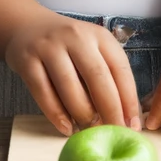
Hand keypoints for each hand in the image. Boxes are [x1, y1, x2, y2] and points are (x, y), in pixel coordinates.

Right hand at [4, 12, 141, 136]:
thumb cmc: (68, 46)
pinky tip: (67, 129)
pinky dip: (57, 115)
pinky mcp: (27, 60)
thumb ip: (107, 75)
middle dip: (109, 110)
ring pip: (70, 87)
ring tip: (90, 133)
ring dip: (83, 115)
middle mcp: (75, 37)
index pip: (120, 67)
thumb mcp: (92, 49)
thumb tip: (124, 116)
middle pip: (97, 77)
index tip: (133, 124)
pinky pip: (44, 93)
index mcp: (98, 35)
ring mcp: (49, 47)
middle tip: (114, 134)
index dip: (129, 98)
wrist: (28, 27)